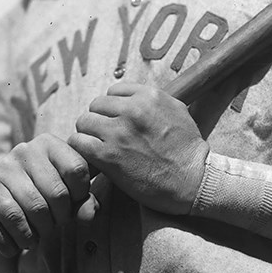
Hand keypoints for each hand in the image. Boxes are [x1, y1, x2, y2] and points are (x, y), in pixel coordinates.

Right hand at [0, 133, 95, 254]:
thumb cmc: (41, 196)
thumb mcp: (68, 195)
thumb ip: (85, 202)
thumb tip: (88, 215)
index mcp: (48, 143)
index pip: (77, 169)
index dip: (80, 195)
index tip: (71, 204)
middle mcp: (22, 151)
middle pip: (57, 194)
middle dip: (60, 219)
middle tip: (53, 225)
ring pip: (33, 210)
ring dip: (40, 233)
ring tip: (37, 236)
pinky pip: (10, 222)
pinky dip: (19, 240)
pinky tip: (20, 240)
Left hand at [69, 82, 209, 214]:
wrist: (193, 181)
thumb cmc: (188, 150)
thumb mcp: (178, 112)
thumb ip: (154, 101)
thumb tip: (134, 97)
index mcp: (148, 96)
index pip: (114, 91)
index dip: (114, 108)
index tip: (117, 121)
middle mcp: (131, 110)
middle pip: (96, 105)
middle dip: (100, 120)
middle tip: (106, 137)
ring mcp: (118, 133)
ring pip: (84, 122)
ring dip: (88, 135)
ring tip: (98, 147)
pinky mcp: (108, 156)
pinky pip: (78, 142)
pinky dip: (81, 149)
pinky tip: (90, 156)